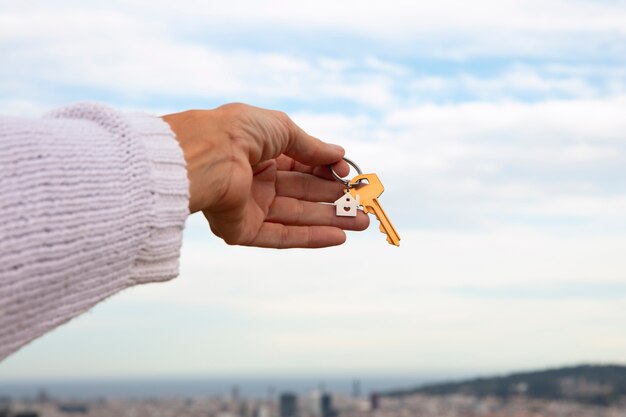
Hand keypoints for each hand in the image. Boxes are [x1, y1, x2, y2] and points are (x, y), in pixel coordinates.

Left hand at [162, 103, 368, 247]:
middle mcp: (254, 180)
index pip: (300, 165)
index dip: (326, 171)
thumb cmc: (238, 131)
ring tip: (362, 222)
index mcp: (259, 152)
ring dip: (330, 220)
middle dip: (335, 199)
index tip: (350, 176)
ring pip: (297, 216)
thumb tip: (339, 154)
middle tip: (364, 206)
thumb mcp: (282, 129)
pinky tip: (338, 237)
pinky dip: (311, 237)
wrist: (204, 154)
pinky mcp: (241, 230)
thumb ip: (311, 147)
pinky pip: (281, 236)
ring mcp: (247, 206)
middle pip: (302, 194)